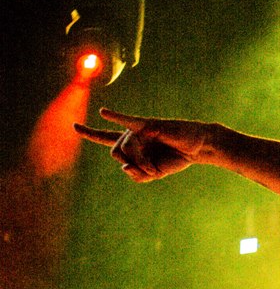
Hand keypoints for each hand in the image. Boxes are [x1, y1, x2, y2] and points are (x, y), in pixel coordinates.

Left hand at [74, 108, 211, 182]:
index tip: (75, 126)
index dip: (91, 133)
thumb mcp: (154, 174)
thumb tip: (124, 167)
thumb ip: (137, 175)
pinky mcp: (149, 125)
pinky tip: (103, 113)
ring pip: (126, 148)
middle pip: (115, 152)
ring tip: (156, 168)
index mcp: (132, 145)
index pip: (107, 138)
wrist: (195, 147)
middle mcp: (132, 135)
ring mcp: (139, 129)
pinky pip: (129, 122)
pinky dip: (116, 117)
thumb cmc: (175, 157)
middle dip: (130, 165)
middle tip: (150, 171)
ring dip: (141, 163)